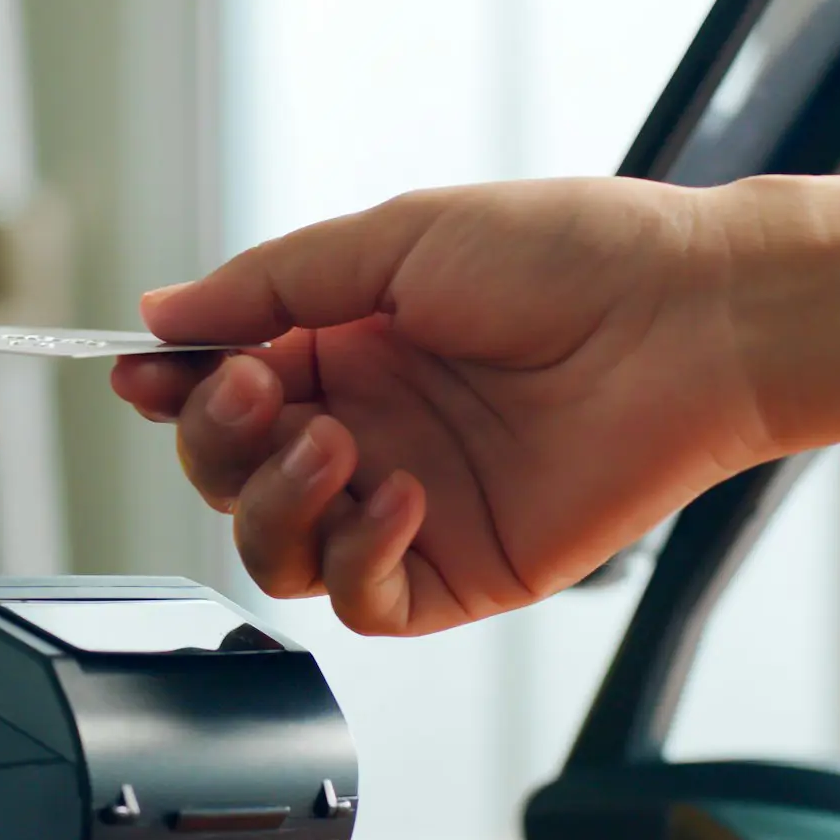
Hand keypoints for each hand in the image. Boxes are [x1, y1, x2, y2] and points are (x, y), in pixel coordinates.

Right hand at [111, 176, 776, 635]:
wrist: (695, 319)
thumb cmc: (572, 256)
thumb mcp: (399, 239)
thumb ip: (274, 284)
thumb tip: (161, 312)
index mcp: (343, 352)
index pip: (218, 391)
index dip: (172, 389)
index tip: (144, 374)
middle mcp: (365, 433)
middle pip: (228, 478)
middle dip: (218, 442)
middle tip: (256, 391)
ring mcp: (405, 507)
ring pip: (276, 551)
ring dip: (277, 503)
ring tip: (334, 444)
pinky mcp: (459, 572)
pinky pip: (362, 599)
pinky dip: (358, 556)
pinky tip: (401, 496)